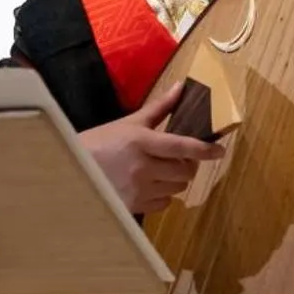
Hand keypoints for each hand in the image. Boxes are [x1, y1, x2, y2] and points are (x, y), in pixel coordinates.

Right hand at [80, 85, 223, 214]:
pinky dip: (164, 194)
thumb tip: (182, 87)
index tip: (220, 151)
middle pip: (185, 171)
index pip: (183, 146)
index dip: (205, 150)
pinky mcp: (134, 206)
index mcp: (142, 142)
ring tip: (161, 170)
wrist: (73, 169)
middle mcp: (143, 167)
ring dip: (176, 179)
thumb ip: (159, 108)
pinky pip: (165, 203)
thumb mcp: (129, 123)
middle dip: (187, 164)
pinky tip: (151, 185)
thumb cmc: (100, 142)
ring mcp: (138, 189)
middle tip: (179, 158)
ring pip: (177, 187)